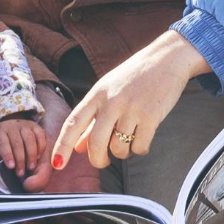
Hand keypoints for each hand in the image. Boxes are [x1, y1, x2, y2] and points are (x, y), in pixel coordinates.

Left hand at [0, 115, 49, 178]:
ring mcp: (25, 125)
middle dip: (20, 159)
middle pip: (17, 143)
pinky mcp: (35, 126)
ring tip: (30, 167)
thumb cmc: (0, 141)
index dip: (7, 155)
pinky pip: (40, 135)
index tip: (11, 167)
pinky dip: (41, 147)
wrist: (8, 126)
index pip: (2, 143)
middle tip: (21, 173)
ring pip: (30, 139)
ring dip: (31, 155)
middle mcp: (12, 126)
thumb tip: (4, 161)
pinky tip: (38, 157)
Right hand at [13, 91, 125, 223]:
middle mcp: (52, 202)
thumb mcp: (42, 149)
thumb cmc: (46, 136)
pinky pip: (95, 211)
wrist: (62, 120)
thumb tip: (30, 186)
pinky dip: (106, 223)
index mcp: (36, 197)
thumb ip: (38, 168)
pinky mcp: (87, 193)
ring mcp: (70, 199)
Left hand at [51, 32, 206, 170]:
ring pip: (119, 148)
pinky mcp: (151, 117)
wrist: (166, 59)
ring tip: (128, 138)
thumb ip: (92, 120)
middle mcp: (111, 101)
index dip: (62, 145)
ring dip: (123, 152)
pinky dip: (140, 148)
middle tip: (103, 161)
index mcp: (97, 94)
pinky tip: (143, 136)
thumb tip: (79, 147)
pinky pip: (139, 147)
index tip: (56, 164)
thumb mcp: (108, 91)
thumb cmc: (135, 76)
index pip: (73, 122)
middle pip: (96, 143)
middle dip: (98, 160)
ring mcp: (131, 109)